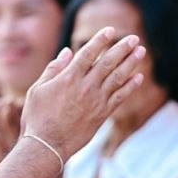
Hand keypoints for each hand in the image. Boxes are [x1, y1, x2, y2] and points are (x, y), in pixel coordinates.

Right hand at [22, 28, 145, 161]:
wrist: (47, 146)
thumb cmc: (37, 117)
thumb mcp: (38, 89)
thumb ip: (53, 69)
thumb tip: (67, 52)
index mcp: (68, 78)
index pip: (88, 53)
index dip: (100, 40)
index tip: (110, 30)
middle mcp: (85, 87)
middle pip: (108, 62)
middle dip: (122, 48)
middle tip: (134, 38)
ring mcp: (96, 101)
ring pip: (118, 78)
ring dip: (131, 63)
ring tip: (141, 51)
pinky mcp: (102, 114)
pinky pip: (120, 97)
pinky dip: (130, 87)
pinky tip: (139, 77)